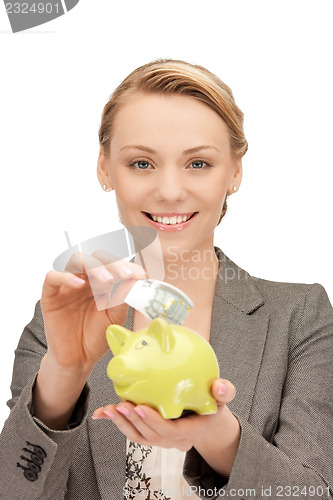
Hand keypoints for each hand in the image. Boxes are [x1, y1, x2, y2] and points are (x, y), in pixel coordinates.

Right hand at [41, 250, 146, 372]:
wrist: (78, 359)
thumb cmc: (96, 336)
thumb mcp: (115, 316)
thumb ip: (122, 296)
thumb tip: (135, 278)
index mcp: (103, 283)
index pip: (114, 265)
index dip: (127, 266)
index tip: (140, 275)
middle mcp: (86, 279)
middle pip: (97, 258)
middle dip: (113, 263)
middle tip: (125, 274)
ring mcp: (68, 285)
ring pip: (76, 261)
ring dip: (93, 266)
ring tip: (106, 279)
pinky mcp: (51, 295)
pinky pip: (53, 277)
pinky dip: (66, 276)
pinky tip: (79, 284)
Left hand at [92, 379, 239, 461]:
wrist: (206, 420)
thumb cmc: (213, 407)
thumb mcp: (222, 400)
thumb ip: (225, 392)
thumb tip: (221, 386)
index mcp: (188, 432)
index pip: (168, 431)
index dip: (153, 421)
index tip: (139, 407)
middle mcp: (172, 440)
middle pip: (149, 435)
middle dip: (133, 421)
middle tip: (120, 404)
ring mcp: (160, 439)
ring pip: (138, 436)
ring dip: (121, 424)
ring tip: (109, 409)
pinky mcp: (150, 433)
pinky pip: (132, 432)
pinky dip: (117, 423)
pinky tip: (101, 413)